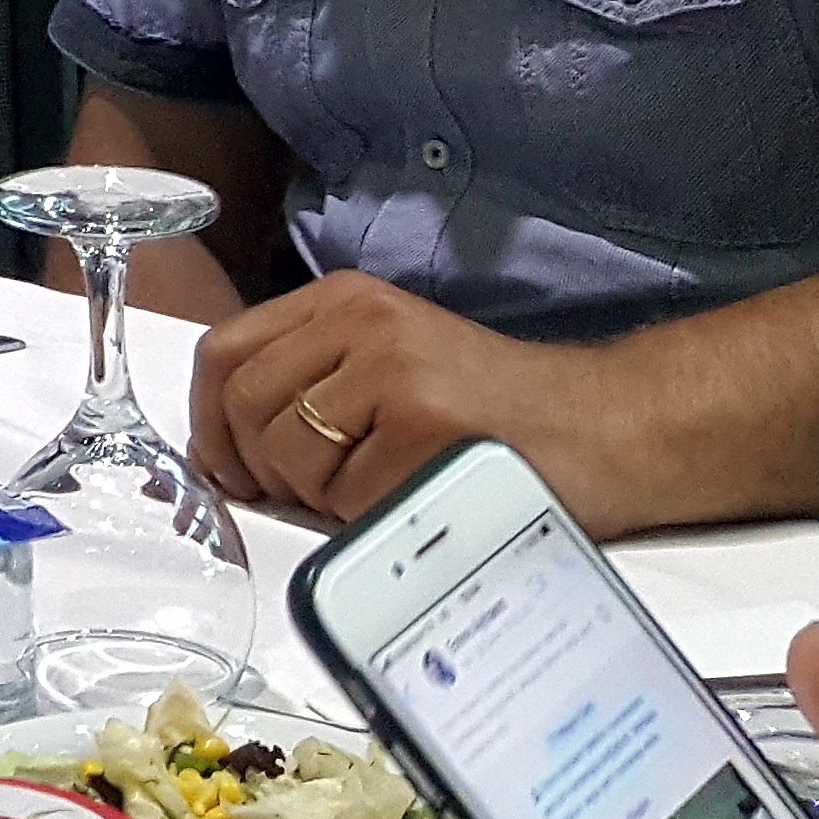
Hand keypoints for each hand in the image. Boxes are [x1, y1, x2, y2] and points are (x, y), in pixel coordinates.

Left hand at [188, 269, 627, 526]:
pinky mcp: (424, 424)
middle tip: (314, 492)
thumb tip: (215, 452)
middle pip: (243, 405)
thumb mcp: (390, 366)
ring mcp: (393, 369)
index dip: (209, 422)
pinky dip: (368, 517)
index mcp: (344, 302)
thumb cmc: (496, 413)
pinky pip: (346, 496)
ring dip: (319, 496)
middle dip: (263, 468)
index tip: (229, 468)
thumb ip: (307, 388)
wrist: (609, 426)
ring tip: (382, 487)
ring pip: (288, 452)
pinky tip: (417, 497)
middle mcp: (361, 322)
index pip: (224, 353)